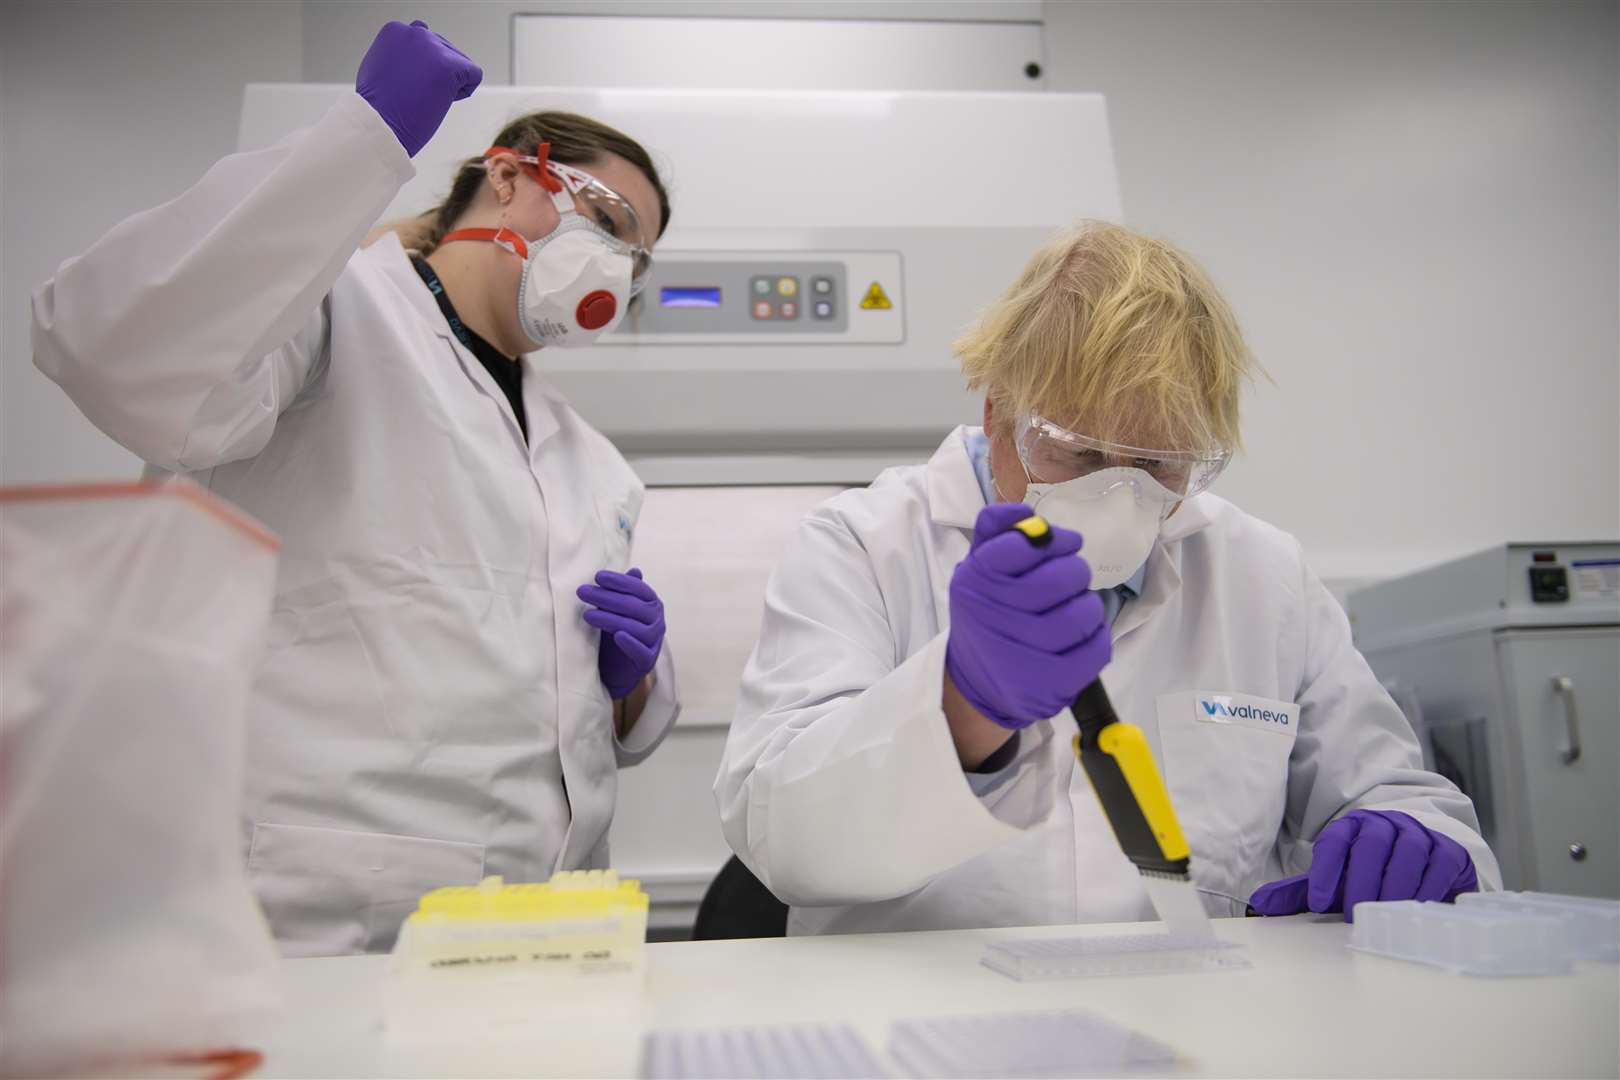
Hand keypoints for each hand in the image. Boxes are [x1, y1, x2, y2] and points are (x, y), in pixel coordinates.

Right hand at [356, 20, 481, 156]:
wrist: (378, 125)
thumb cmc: (377, 106)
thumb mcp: (380, 66)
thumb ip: (399, 53)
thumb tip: (415, 53)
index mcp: (396, 30)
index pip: (427, 43)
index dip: (421, 70)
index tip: (405, 85)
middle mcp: (414, 32)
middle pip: (445, 51)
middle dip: (437, 74)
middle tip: (415, 95)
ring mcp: (432, 47)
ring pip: (460, 62)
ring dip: (449, 83)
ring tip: (424, 97)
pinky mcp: (449, 65)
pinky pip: (474, 74)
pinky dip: (464, 91)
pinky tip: (442, 100)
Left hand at [577, 568, 664, 700]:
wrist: (618, 669)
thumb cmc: (618, 632)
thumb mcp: (619, 611)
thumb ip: (625, 592)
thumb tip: (635, 570)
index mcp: (652, 604)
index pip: (638, 588)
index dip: (619, 581)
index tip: (597, 577)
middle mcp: (657, 621)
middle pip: (633, 606)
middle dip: (606, 597)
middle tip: (582, 592)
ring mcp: (654, 641)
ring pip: (634, 627)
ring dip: (610, 619)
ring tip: (587, 615)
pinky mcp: (647, 661)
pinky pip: (641, 651)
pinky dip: (630, 643)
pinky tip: (617, 636)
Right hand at [944, 503, 1109, 729]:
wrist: (975, 681)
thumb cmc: (986, 611)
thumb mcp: (977, 566)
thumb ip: (996, 530)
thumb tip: (1026, 513)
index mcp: (976, 579)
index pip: (1023, 543)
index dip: (1054, 540)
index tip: (1064, 544)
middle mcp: (995, 614)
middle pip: (1062, 577)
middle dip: (1075, 572)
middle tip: (1070, 579)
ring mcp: (1023, 653)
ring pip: (1084, 613)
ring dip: (1088, 607)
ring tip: (1074, 610)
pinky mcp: (1049, 684)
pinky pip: (1096, 649)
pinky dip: (1097, 638)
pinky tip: (1081, 638)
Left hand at [1249, 809, 1478, 921]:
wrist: (1421, 861)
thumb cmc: (1368, 873)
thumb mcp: (1334, 880)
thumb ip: (1300, 891)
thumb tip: (1260, 904)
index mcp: (1352, 827)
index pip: (1335, 841)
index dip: (1326, 869)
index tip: (1317, 900)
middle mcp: (1386, 825)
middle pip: (1372, 845)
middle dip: (1361, 880)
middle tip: (1350, 914)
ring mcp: (1420, 835)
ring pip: (1408, 854)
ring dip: (1393, 886)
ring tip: (1380, 915)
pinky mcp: (1449, 852)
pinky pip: (1440, 866)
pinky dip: (1427, 889)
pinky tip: (1414, 909)